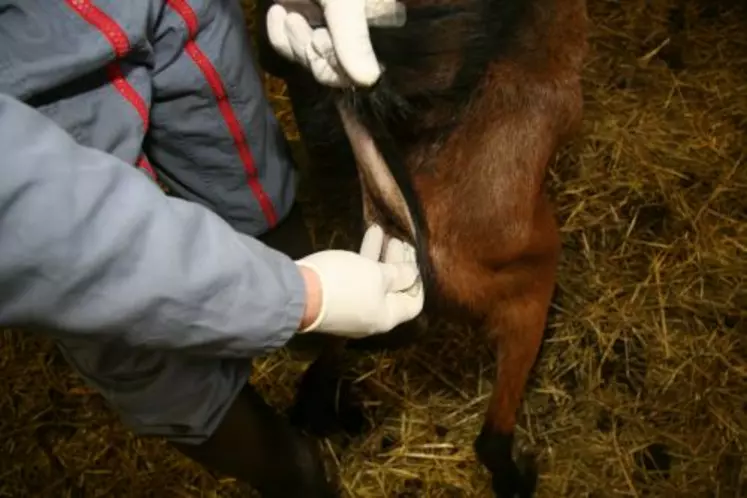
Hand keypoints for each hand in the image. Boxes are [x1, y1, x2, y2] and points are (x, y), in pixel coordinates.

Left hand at [266, 0, 403, 86]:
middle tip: (299, 22)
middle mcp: (358, 29)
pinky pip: (291, 46)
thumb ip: (353, 38)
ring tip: (287, 13)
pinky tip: (278, 13)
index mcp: (379, 20)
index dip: (336, 65)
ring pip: (309, 59)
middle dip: (310, 50)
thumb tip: (369, 81)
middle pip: (333, 70)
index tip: (321, 39)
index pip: (362, 72)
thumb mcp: (342, 0)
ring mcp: (329, 26)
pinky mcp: (306, 21)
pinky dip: (280, 33)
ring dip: (293, 41)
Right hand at [296, 225, 423, 336]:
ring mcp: (352, 308)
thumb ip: (398, 274)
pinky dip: (363, 260)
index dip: (417, 280)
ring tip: (384, 232)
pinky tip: (366, 236)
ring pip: (373, 281)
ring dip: (380, 256)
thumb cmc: (345, 283)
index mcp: (387, 316)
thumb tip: (413, 275)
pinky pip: (356, 279)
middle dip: (398, 263)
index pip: (413, 303)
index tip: (415, 257)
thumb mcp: (377, 274)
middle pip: (393, 290)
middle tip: (400, 239)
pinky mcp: (334, 297)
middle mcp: (371, 316)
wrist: (297, 293)